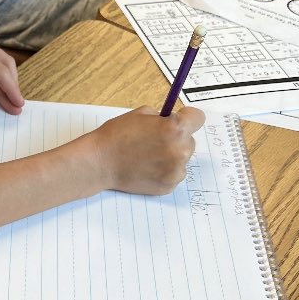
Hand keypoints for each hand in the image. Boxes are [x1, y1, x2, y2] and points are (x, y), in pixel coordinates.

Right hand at [88, 106, 205, 194]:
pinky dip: (164, 171)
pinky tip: (147, 167)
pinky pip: (174, 174)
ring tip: (148, 156)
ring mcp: (175, 171)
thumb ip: (163, 118)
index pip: (198, 118)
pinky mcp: (169, 186)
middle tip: (155, 140)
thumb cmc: (116, 136)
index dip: (188, 117)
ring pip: (182, 159)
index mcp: (175, 129)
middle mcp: (180, 151)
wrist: (100, 162)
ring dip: (171, 155)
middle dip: (177, 138)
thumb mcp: (140, 114)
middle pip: (190, 140)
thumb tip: (173, 122)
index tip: (180, 119)